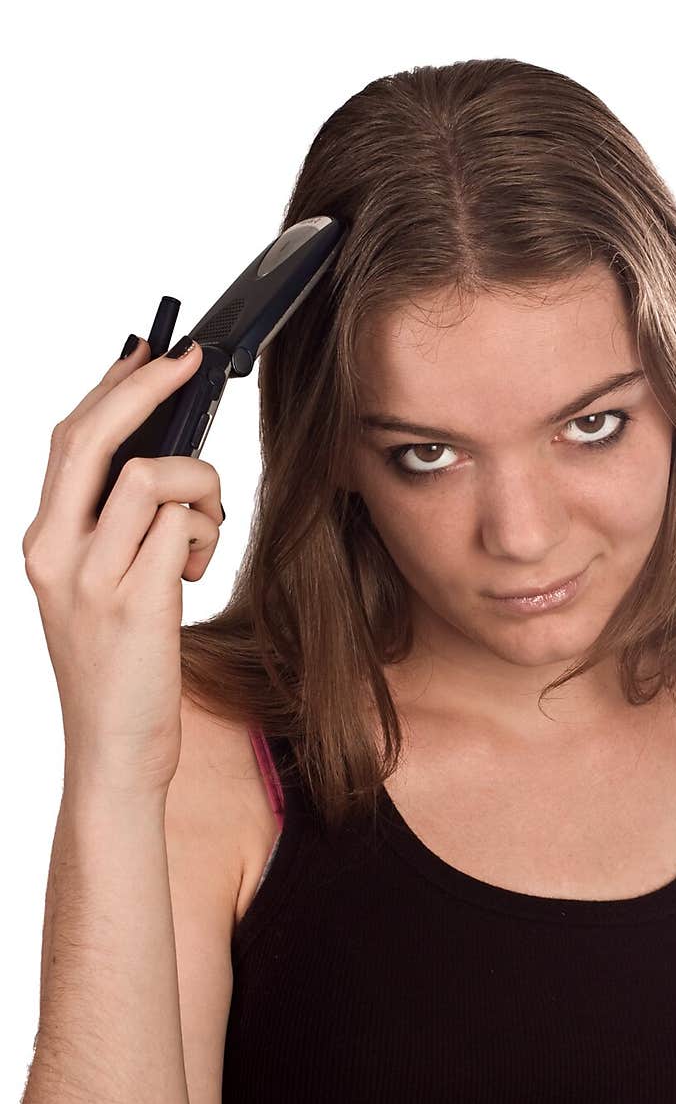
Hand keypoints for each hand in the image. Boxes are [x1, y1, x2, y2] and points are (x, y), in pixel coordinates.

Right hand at [21, 337, 223, 797]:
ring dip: (200, 486)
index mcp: (42, 541)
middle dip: (150, 386)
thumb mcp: (99, 585)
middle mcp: (54, 552)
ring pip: (154, 473)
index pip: (70, 439)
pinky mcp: (134, 602)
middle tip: (191, 362)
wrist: (113, 751)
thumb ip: (114, 523)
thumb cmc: (118, 666)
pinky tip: (197, 569)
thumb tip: (159, 451)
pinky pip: (181, 524)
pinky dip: (205, 529)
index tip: (149, 352)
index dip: (112, 386)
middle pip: (95, 435)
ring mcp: (91, 577)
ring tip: (202, 532)